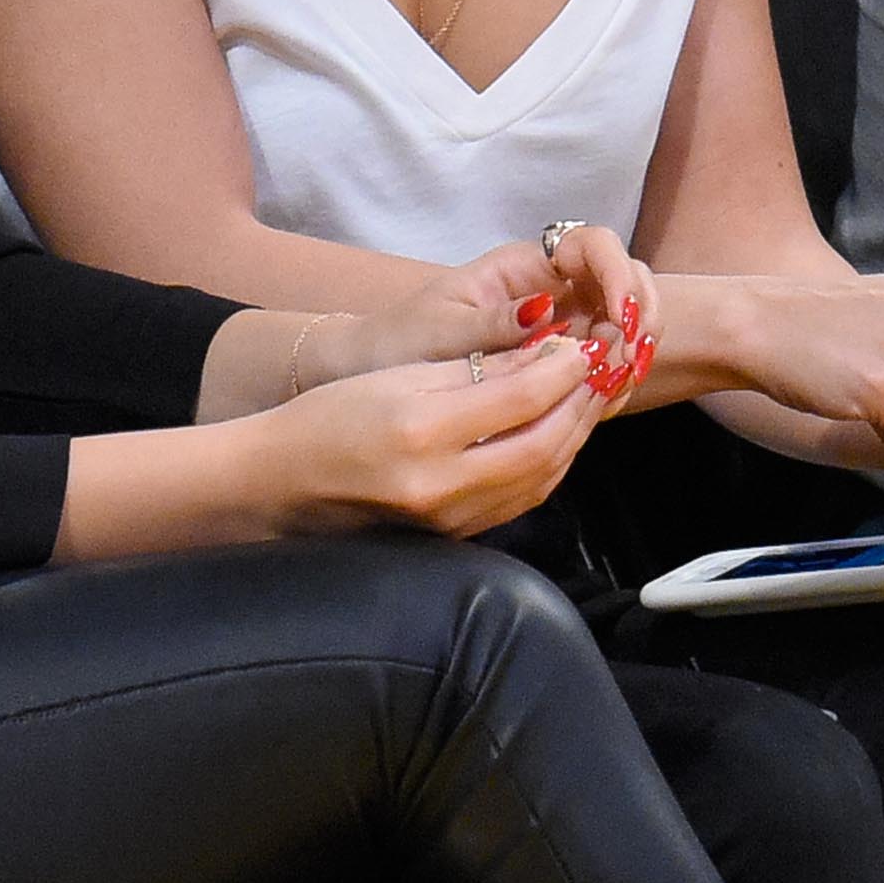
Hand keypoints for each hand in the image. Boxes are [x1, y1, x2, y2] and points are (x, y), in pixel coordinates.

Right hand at [273, 334, 600, 537]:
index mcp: (421, 432)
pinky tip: (557, 437)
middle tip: (601, 368)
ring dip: (574, 435)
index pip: (517, 399)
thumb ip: (473, 369)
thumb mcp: (397, 376)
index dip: (560, 370)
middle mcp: (442, 484)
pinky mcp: (455, 537)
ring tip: (588, 397)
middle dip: (580, 403)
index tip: (580, 345)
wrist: (282, 481)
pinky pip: (520, 500)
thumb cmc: (329, 418)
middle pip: (542, 444)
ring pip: (541, 477)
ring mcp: (451, 520)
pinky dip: (550, 465)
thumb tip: (544, 355)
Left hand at [302, 229, 659, 403]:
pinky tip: (605, 398)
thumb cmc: (404, 342)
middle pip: (627, 279)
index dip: (618, 272)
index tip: (619, 315)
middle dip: (639, 314)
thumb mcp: (441, 332)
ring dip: (635, 347)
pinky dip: (619, 376)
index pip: (593, 244)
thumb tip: (544, 310)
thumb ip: (493, 324)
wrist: (380, 374)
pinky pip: (609, 359)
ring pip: (627, 320)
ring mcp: (565, 322)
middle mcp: (552, 287)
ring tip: (615, 383)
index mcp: (522, 267)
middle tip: (626, 359)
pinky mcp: (564, 360)